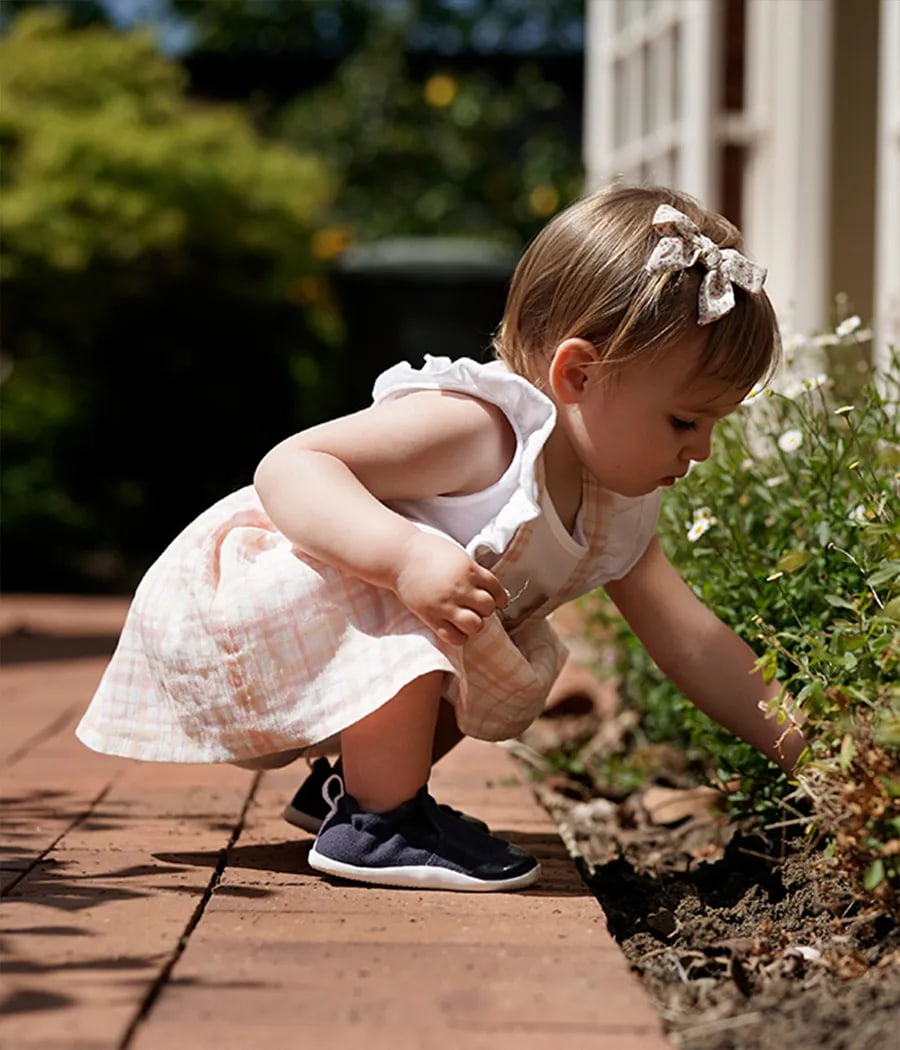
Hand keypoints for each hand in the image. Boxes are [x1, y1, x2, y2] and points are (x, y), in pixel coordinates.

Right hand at [392, 531, 506, 646]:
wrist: (399, 557)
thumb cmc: (429, 552)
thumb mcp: (458, 556)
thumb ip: (473, 571)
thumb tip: (490, 588)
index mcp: (469, 570)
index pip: (497, 590)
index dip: (499, 596)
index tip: (494, 598)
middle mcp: (460, 587)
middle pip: (488, 608)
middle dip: (486, 609)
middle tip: (476, 607)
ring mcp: (445, 603)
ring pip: (475, 624)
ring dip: (475, 623)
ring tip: (467, 619)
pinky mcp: (431, 616)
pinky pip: (454, 636)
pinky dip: (460, 637)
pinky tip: (456, 628)